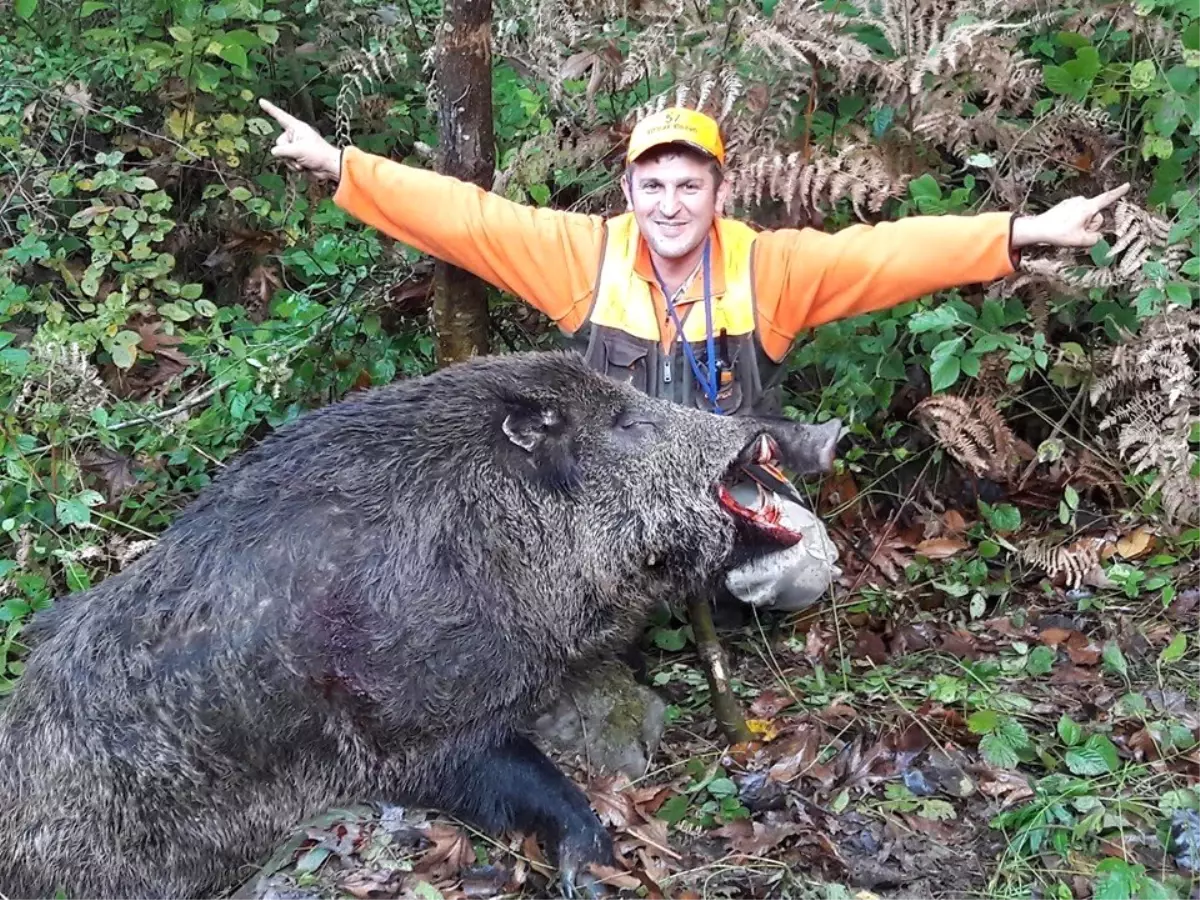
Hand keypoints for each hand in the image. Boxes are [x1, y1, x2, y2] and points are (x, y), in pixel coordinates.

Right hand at [258, 98, 340, 181]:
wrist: (329, 167)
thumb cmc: (318, 154)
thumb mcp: (298, 150)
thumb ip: (282, 150)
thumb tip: (274, 152)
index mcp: (297, 127)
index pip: (280, 116)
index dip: (270, 109)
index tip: (261, 101)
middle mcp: (295, 135)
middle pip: (279, 142)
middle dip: (287, 152)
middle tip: (300, 155)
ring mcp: (296, 147)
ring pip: (282, 154)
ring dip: (291, 161)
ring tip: (304, 162)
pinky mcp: (297, 157)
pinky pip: (287, 161)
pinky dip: (294, 166)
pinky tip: (304, 166)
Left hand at [1011, 182, 1130, 248]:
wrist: (1038, 229)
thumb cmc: (1059, 234)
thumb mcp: (1081, 241)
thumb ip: (1095, 239)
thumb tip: (1096, 237)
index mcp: (1088, 207)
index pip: (1107, 199)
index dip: (1118, 193)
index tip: (1127, 185)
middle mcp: (1081, 201)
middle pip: (1096, 216)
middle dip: (1090, 226)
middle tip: (1076, 233)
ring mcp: (1073, 202)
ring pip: (1086, 216)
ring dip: (1081, 225)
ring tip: (1067, 230)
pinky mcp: (1066, 205)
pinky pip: (1076, 215)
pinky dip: (1073, 222)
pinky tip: (1062, 227)